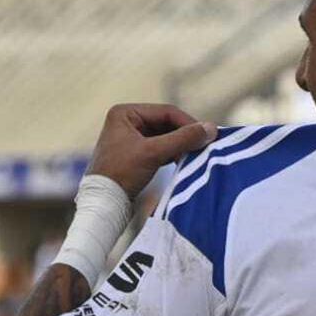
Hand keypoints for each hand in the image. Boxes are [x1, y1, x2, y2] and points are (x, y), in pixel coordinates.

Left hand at [86, 103, 217, 198]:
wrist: (103, 204)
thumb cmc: (122, 173)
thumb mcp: (153, 153)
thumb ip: (182, 139)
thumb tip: (212, 128)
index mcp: (125, 113)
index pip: (166, 112)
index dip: (188, 123)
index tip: (208, 135)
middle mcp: (127, 122)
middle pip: (166, 124)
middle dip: (185, 135)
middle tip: (205, 145)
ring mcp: (131, 139)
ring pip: (165, 137)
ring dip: (181, 145)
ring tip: (198, 154)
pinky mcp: (136, 155)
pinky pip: (161, 149)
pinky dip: (174, 154)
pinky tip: (185, 161)